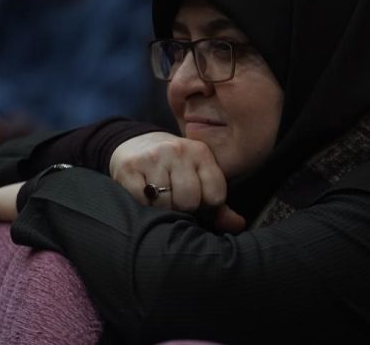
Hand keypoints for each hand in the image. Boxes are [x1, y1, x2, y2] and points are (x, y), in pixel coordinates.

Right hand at [110, 132, 244, 232]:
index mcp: (201, 153)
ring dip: (161, 208)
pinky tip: (144, 195)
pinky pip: (141, 201)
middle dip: (183, 207)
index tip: (198, 199)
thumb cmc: (174, 168)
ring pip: (164, 204)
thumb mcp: (199, 178)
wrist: (136, 143)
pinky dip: (143, 205)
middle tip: (176, 199)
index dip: (207, 205)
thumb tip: (239, 225)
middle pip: (189, 200)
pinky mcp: (130, 166)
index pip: (215, 195)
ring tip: (159, 196)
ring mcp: (153, 157)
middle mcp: (178, 151)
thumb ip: (219, 205)